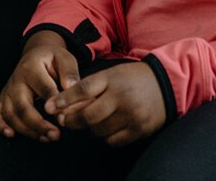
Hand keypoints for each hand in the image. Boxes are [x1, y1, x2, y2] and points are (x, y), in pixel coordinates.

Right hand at [0, 31, 79, 141]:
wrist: (35, 54)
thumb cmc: (50, 58)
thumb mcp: (64, 58)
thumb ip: (69, 73)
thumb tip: (72, 88)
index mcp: (32, 68)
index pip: (43, 88)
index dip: (54, 104)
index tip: (63, 118)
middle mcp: (16, 80)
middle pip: (22, 106)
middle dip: (38, 124)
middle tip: (55, 134)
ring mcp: (8, 90)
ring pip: (10, 114)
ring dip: (27, 130)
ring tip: (45, 138)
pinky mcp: (3, 98)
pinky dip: (0, 125)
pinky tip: (11, 134)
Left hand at [46, 62, 165, 146]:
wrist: (166, 83)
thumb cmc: (133, 79)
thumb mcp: (112, 75)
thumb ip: (90, 88)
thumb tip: (64, 105)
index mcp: (112, 79)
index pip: (83, 90)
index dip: (64, 100)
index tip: (49, 107)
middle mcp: (121, 97)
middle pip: (88, 115)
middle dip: (73, 120)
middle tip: (65, 121)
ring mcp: (131, 115)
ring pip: (98, 130)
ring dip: (91, 127)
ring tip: (96, 119)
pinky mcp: (139, 129)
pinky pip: (113, 141)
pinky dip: (107, 136)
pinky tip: (110, 126)